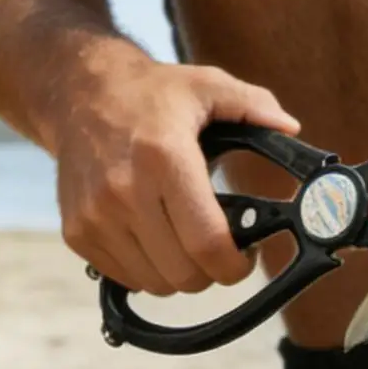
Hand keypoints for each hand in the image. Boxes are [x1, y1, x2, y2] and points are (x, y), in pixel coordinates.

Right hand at [53, 60, 297, 296]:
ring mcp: (96, 216)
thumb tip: (291, 129)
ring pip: (154, 283)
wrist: (78, 95)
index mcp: (164, 158)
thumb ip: (255, 105)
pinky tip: (152, 237)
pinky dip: (144, 269)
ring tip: (183, 239)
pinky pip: (124, 278)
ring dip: (176, 273)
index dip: (235, 265)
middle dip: (210, 271)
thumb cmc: (149, 93)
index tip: (245, 258)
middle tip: (216, 248)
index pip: (206, 242)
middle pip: (183, 273)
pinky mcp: (76, 232)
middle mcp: (125, 191)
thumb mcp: (207, 85)